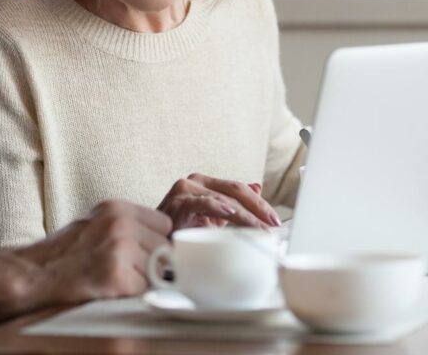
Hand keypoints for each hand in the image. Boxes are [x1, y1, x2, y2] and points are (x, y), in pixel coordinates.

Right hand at [16, 200, 172, 304]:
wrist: (35, 273)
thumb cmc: (66, 252)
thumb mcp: (98, 222)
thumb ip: (129, 224)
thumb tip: (164, 239)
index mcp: (117, 207)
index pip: (164, 224)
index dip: (154, 241)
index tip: (141, 251)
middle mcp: (121, 224)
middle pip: (163, 247)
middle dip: (150, 261)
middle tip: (124, 267)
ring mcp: (120, 249)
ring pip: (156, 270)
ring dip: (140, 278)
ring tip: (112, 276)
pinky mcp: (117, 275)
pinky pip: (143, 288)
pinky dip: (130, 292)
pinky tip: (109, 287)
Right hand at [157, 173, 281, 229]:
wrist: (153, 245)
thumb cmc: (179, 232)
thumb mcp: (211, 218)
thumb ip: (232, 204)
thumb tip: (257, 188)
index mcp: (204, 184)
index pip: (238, 189)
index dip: (259, 204)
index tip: (274, 220)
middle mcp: (195, 182)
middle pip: (235, 191)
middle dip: (258, 208)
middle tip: (273, 225)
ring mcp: (185, 190)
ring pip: (224, 199)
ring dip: (246, 216)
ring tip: (260, 228)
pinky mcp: (177, 202)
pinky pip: (202, 203)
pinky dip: (218, 208)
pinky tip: (231, 214)